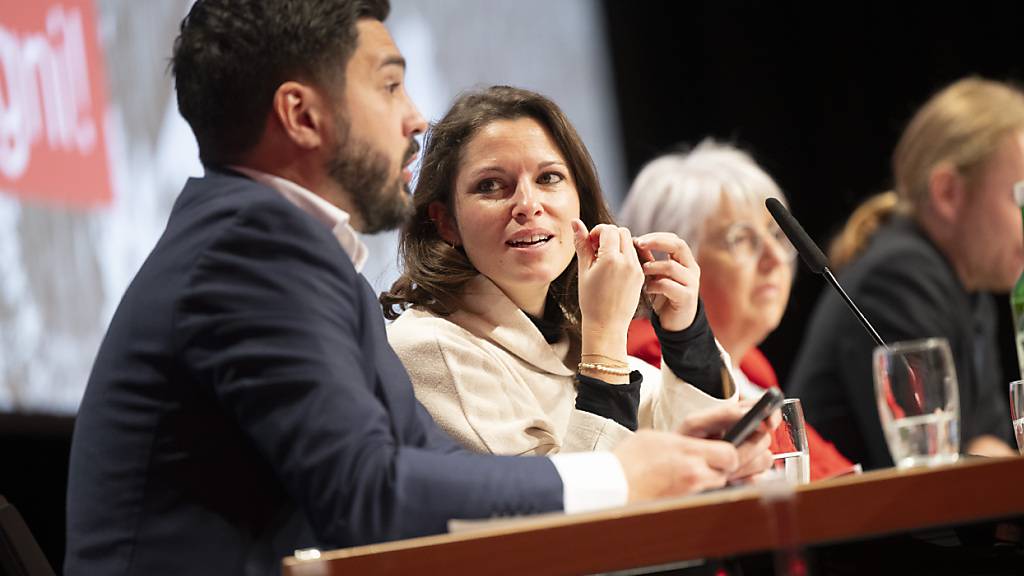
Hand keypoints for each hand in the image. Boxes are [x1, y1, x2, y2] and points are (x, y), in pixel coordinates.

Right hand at [572, 220, 644, 357]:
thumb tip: (575, 222)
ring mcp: (637, 269)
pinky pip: (635, 256)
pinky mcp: (641, 276)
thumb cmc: (591, 300)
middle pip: (622, 232)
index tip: (589, 245)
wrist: (607, 325)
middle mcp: (628, 261)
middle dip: (609, 236)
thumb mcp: (584, 271)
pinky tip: (613, 270)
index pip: (609, 229)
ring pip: (630, 242)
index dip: (597, 232)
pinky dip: (625, 256)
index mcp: (611, 259)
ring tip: (604, 261)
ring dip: (618, 245)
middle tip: (596, 251)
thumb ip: (582, 245)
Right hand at [612, 429, 737, 501]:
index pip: (729, 453)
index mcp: (687, 450)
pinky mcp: (682, 505)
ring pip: (715, 486)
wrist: (613, 486)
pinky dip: (696, 492)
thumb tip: (691, 441)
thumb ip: (680, 439)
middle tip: (707, 462)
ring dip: (709, 480)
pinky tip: (680, 485)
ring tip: (689, 473)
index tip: (722, 449)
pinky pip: (700, 497)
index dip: (730, 452)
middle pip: (726, 473)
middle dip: (721, 468)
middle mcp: (693, 473)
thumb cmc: (627, 461)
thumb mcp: (654, 437)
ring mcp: (689, 492)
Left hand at [633, 232, 699, 331]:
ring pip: (671, 266)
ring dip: (652, 266)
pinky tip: (647, 289)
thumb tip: (634, 242)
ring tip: (640, 272)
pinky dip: (654, 285)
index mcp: (685, 261)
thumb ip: (648, 260)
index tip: (637, 239)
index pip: (674, 239)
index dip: (656, 236)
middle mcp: (691, 269)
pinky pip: (669, 285)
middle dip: (656, 242)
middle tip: (638, 245)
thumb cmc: (663, 296)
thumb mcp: (655, 275)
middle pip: (678, 246)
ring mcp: (692, 283)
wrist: (675, 322)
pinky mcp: (687, 297)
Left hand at [678, 402, 778, 482]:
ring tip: (725, 466)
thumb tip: (746, 413)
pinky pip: (759, 478)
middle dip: (749, 448)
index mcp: (739, 417)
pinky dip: (745, 478)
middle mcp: (749, 435)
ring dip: (745, 464)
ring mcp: (752, 456)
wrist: (679, 466)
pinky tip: (731, 477)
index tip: (768, 423)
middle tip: (731, 451)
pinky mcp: (750, 474)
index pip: (766, 411)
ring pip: (765, 459)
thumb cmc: (686, 440)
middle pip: (766, 440)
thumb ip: (722, 415)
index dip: (771, 415)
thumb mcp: (697, 423)